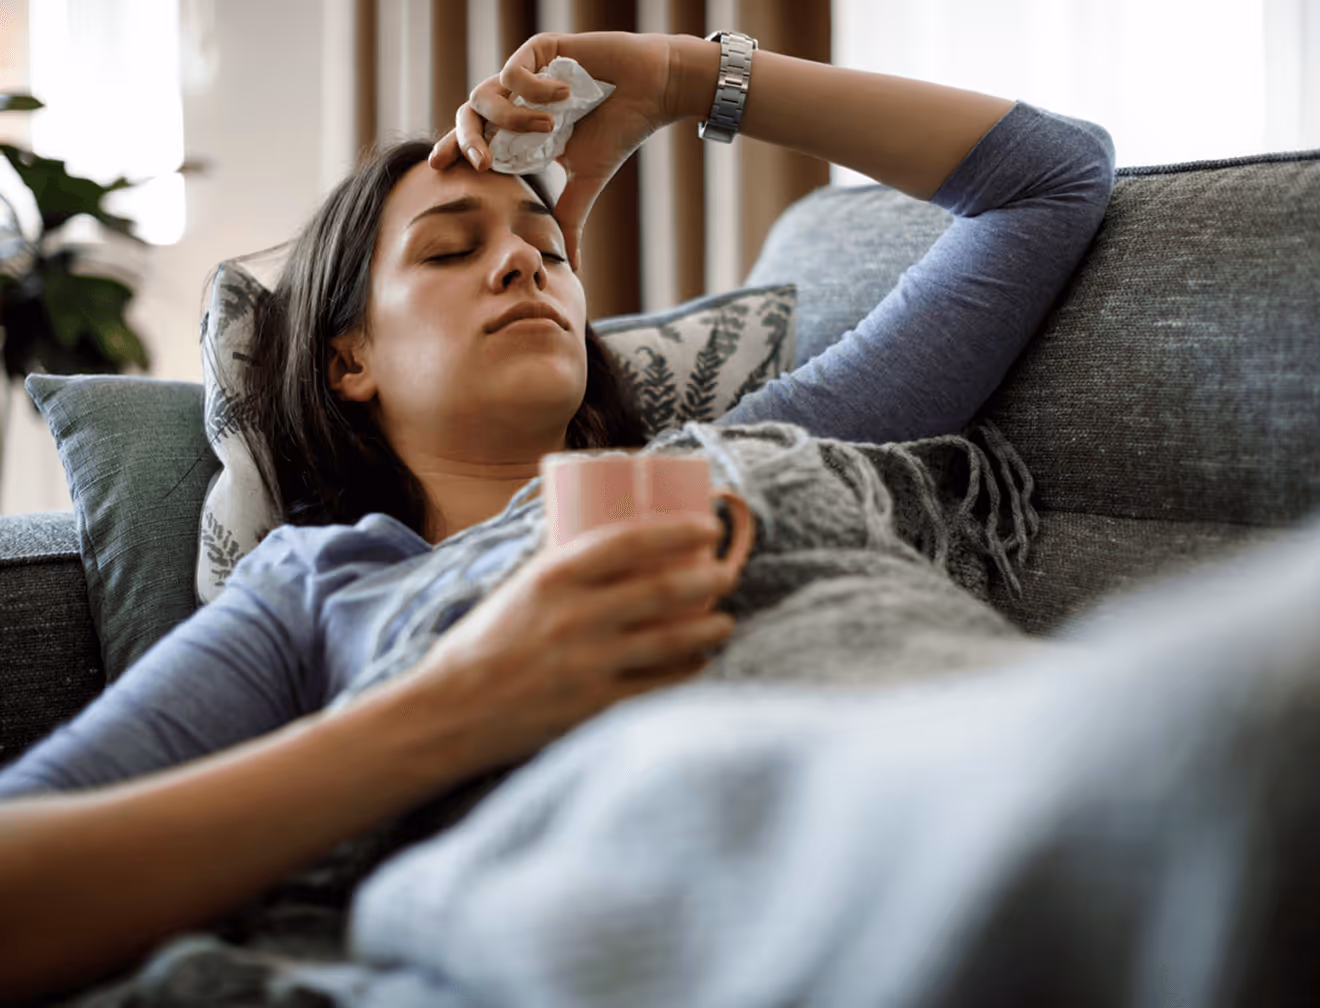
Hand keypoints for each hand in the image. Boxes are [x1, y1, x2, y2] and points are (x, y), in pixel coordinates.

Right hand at [409, 511, 743, 769]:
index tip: (709, 525)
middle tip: (728, 573)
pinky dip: (688, 670)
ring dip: (710, 628)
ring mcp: (588, 663)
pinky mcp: (594, 705)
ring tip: (724, 620)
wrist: (451, 710)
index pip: (631, 539)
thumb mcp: (520, 588)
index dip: (679, 529)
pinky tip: (701, 662)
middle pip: (662, 589)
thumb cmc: (485, 642)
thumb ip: (568, 572)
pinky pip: (658, 685)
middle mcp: (575, 616)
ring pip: (671, 640)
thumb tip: (626, 550)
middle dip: (709, 578)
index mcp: (553, 576)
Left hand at [433, 31, 679, 270]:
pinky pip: (513, 72)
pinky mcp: (538, 50)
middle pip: (467, 115)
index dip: (454, 150)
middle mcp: (517, 100)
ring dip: (513, 118)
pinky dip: (536, 90)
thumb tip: (575, 267)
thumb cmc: (619, 132)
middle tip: (480, 164)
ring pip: (485, 93)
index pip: (476, 140)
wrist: (650, 93)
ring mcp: (526, 73)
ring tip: (551, 127)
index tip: (436, 168)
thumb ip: (569, 218)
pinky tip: (567, 96)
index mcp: (520, 131)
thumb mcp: (586, 181)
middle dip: (466, 141)